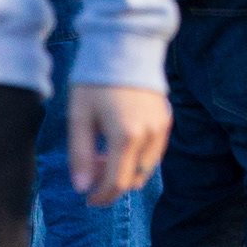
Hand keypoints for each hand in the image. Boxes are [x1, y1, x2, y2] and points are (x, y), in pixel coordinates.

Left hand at [70, 82, 169, 206]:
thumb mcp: (79, 117)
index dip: (101, 196)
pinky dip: (138, 158)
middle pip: (134, 179)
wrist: (124, 47)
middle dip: (111, 183)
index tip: (88, 199)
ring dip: (126, 171)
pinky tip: (120, 144)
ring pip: (146, 168)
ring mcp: (161, 128)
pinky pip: (154, 153)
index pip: (117, 182)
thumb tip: (82, 188)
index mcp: (125, 137)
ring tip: (104, 155)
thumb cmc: (96, 81)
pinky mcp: (166, 120)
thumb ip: (80, 155)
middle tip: (91, 170)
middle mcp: (149, 136)